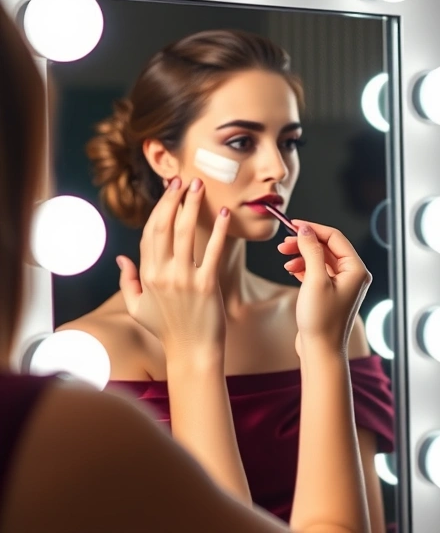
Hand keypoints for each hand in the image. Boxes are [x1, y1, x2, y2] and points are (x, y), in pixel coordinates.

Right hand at [116, 177, 230, 361]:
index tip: (169, 190)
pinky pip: (213, 251)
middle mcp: (162, 273)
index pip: (150, 232)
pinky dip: (218, 230)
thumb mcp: (137, 307)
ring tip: (200, 186)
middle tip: (184, 179)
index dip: (159, 208)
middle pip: (164, 226)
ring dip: (193, 206)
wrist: (192, 353)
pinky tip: (224, 214)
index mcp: (146, 275)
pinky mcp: (207, 285)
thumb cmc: (167, 330)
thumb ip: (127, 280)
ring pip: (186, 233)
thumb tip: (121, 257)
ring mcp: (184, 279)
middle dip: (173, 199)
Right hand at [276, 221, 370, 355]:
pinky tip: (291, 269)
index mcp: (356, 270)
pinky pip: (318, 272)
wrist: (321, 350)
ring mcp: (343, 285)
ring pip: (321, 259)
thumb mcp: (314, 280)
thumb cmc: (321, 320)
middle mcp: (353, 275)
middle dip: (305, 243)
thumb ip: (311, 251)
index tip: (292, 224)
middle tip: (283, 244)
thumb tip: (305, 230)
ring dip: (302, 255)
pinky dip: (304, 268)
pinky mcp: (332, 294)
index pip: (335, 237)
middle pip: (328, 247)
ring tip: (284, 259)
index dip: (313, 229)